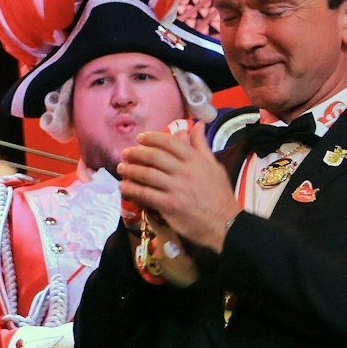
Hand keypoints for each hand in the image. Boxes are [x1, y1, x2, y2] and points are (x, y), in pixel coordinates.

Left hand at [117, 126, 239, 253]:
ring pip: (147, 174)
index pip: (170, 142)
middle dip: (136, 153)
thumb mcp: (214, 165)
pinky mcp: (169, 205)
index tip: (140, 138)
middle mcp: (185, 171)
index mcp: (195, 160)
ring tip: (121, 168)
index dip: (152, 138)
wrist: (225, 222)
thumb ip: (201, 145)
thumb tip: (197, 125)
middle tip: (125, 153)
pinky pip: (146, 194)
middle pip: (154, 157)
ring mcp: (176, 188)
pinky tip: (124, 186)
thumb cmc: (219, 193)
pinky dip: (132, 189)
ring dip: (130, 170)